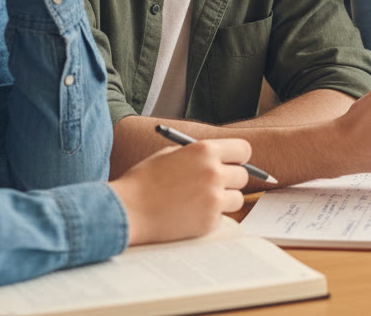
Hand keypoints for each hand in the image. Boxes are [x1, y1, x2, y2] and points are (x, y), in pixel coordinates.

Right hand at [108, 138, 251, 245]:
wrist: (126, 210)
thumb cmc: (144, 181)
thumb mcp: (170, 154)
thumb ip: (198, 155)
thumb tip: (221, 159)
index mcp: (204, 151)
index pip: (244, 149)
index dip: (238, 157)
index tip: (232, 163)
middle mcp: (213, 173)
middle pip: (243, 175)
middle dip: (231, 179)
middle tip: (214, 184)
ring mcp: (213, 199)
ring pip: (237, 198)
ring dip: (224, 199)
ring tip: (199, 200)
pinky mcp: (209, 222)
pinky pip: (221, 217)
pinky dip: (209, 216)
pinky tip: (188, 214)